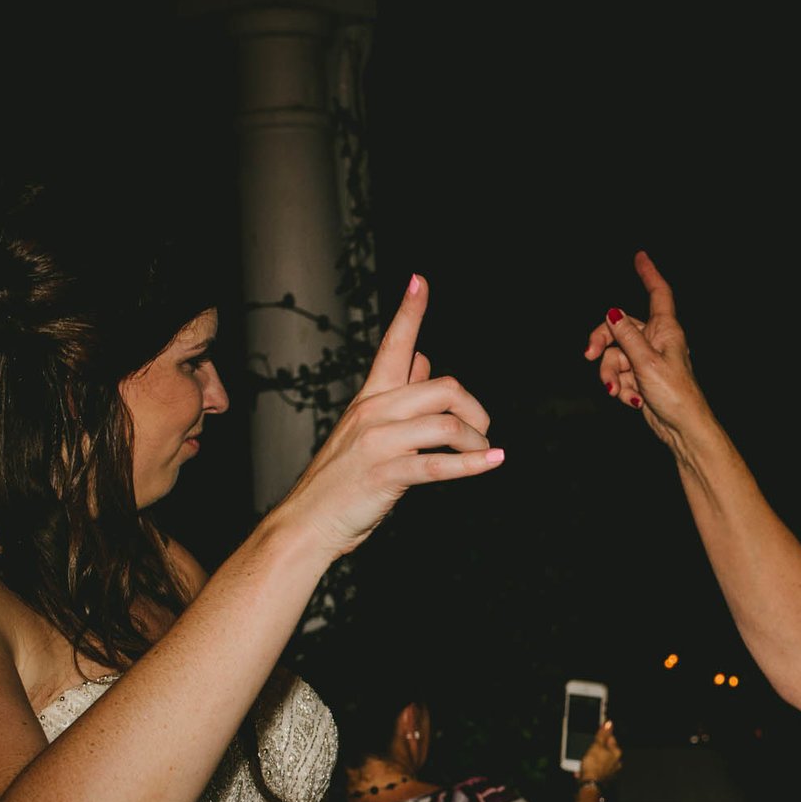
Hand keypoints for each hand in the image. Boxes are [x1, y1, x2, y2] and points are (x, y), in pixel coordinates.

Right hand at [279, 274, 501, 558]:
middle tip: (483, 431)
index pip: (393, 344)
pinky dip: (473, 464)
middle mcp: (374, 411)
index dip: (409, 312)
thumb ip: (398, 393)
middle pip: (444, 389)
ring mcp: (379, 442)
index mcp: (371, 397)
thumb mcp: (367, 428)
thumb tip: (424, 357)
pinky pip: (440, 464)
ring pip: (448, 425)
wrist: (308, 521)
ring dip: (476, 442)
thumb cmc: (343, 479)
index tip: (420, 280)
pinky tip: (492, 462)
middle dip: (475, 409)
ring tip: (482, 455)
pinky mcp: (386, 474)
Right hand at [577, 721, 622, 785]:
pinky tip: (583, 771)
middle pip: (605, 750)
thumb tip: (609, 723)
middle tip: (588, 751)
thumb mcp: (596, 745)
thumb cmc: (594, 765)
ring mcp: (611, 771)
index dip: (602, 736)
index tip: (596, 736)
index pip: (611, 739)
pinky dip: (590, 769)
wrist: (590, 784)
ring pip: (600, 761)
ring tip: (584, 762)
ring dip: (592, 761)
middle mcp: (616, 762)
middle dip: (595, 750)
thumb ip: (603, 734)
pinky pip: (596, 770)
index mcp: (616, 752)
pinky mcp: (604, 778)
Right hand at [582, 250, 708, 450]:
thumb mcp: (646, 362)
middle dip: (602, 343)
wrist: (682, 428)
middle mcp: (656, 341)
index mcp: (665, 330)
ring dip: (610, 374)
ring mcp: (647, 360)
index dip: (649, 273)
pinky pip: (619, 374)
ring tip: (617, 391)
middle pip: (619, 327)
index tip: (641, 256)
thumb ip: (627, 336)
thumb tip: (612, 312)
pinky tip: (631, 400)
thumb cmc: (675, 394)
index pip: (658, 293)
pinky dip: (620, 387)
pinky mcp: (640, 378)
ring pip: (614, 355)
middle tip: (588, 355)